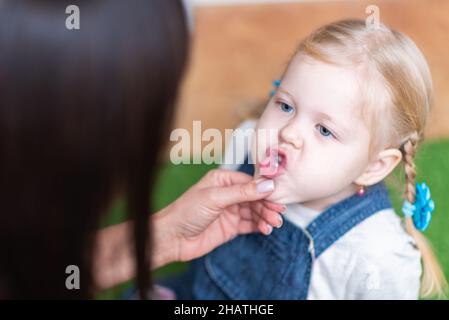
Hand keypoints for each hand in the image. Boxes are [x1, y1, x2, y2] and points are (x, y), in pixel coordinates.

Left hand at [154, 169, 284, 265]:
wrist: (172, 239)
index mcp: (222, 180)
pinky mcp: (230, 227)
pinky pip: (250, 225)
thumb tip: (267, 185)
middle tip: (279, 213)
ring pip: (255, 211)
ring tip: (274, 224)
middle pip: (255, 197)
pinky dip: (260, 226)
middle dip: (268, 205)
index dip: (264, 189)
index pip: (249, 182)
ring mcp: (230, 211)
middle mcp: (227, 194)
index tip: (278, 196)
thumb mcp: (215, 198)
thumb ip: (242, 192)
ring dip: (266, 216)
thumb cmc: (186, 212)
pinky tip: (266, 229)